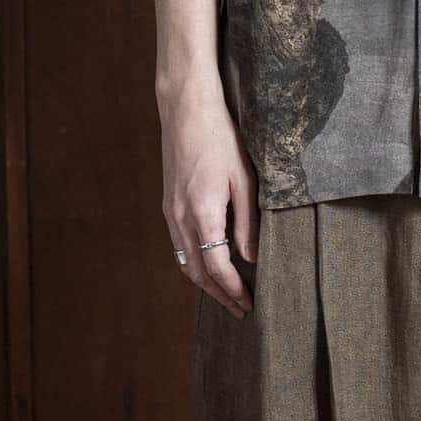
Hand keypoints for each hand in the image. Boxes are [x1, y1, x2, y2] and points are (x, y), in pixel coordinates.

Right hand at [158, 80, 258, 318]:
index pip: (218, 268)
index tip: (249, 304)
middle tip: (240, 310)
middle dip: (219, 295)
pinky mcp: (169, 204)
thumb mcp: (244, 179)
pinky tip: (208, 265)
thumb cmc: (220, 138)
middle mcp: (181, 219)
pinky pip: (179, 245)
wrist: (185, 110)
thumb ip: (247, 222)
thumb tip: (251, 257)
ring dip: (205, 283)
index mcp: (203, 214)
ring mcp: (170, 212)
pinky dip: (194, 263)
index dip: (233, 291)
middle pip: (197, 273)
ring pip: (185, 261)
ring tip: (225, 295)